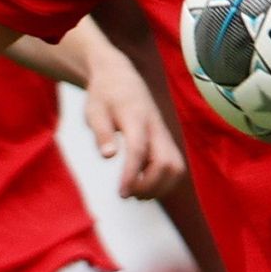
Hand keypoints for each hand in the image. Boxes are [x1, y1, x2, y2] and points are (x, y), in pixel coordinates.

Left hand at [83, 50, 185, 199]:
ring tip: (136, 193)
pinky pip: (175, 167)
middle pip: (167, 163)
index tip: (121, 193)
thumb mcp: (94, 111)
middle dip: (150, 186)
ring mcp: (164, 135)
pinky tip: (143, 185)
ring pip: (176, 168)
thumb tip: (108, 156)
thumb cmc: (104, 97)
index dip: (133, 175)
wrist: (121, 78)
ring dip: (160, 188)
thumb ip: (102, 132)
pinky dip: (164, 182)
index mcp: (136, 117)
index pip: (139, 150)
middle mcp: (155, 127)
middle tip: (126, 193)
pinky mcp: (166, 141)